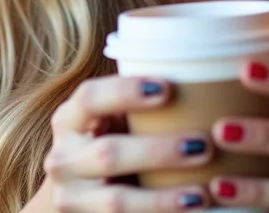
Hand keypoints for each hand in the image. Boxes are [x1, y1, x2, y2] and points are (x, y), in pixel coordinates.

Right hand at [41, 75, 214, 211]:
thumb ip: (141, 103)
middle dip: (158, 152)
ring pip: (116, 201)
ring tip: (202, 194)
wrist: (80, 193)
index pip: (90, 98)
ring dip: (162, 198)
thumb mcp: (114, 119)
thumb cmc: (112, 140)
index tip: (168, 88)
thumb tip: (206, 71)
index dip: (126, 92)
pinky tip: (190, 212)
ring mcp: (70, 198)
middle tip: (204, 145)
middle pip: (108, 154)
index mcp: (69, 119)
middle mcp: (62, 159)